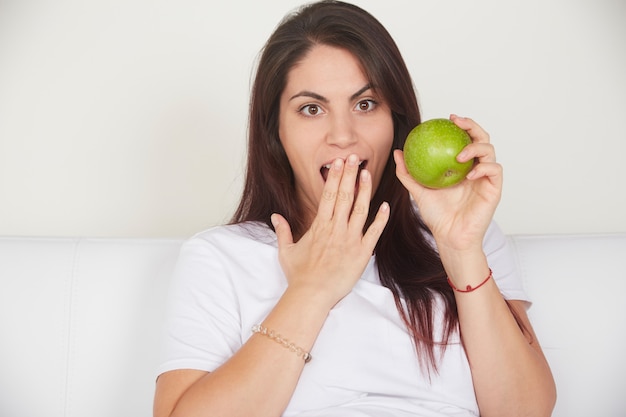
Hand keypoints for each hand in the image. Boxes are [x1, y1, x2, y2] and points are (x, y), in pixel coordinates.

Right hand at [272, 154, 389, 307]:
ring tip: (368, 173)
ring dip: (365, 190)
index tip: (339, 163)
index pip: (328, 195)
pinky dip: (380, 219)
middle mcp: (335, 229)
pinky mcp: (362, 253)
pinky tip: (385, 206)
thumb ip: (282, 230)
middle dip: (349, 175)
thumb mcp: (286, 251)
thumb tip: (275, 216)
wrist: (312, 295)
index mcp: (319, 226)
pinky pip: (374, 232)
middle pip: (344, 196)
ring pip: (360, 209)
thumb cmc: (299, 275)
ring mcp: (350, 240)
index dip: (335, 177)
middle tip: (354, 157)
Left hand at [394, 115, 501, 251]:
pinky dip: (484, 167)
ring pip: (490, 151)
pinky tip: (470, 172)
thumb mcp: (418, 191)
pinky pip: (494, 171)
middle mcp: (476, 168)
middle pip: (481, 139)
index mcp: (461, 166)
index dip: (461, 126)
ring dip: (476, 147)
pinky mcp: (494, 189)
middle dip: (472, 126)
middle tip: (457, 123)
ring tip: (460, 154)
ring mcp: (486, 178)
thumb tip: (398, 152)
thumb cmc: (437, 216)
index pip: (464, 139)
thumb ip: (408, 173)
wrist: (449, 237)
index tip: (447, 119)